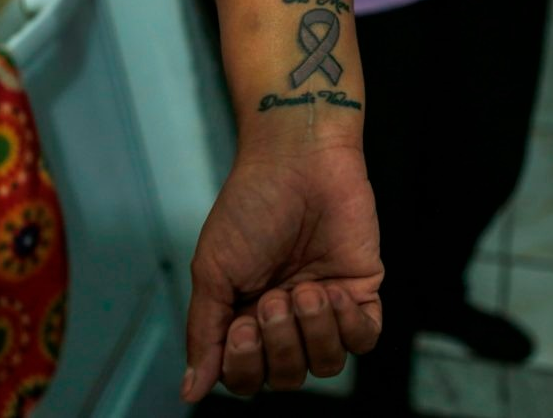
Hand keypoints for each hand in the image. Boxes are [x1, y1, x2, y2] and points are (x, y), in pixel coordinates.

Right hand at [181, 141, 383, 401]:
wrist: (297, 161)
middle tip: (273, 299)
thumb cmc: (250, 207)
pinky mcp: (360, 291)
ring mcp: (323, 307)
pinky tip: (333, 291)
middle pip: (286, 377)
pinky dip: (348, 325)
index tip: (241, 327)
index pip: (245, 377)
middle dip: (280, 345)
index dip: (244, 367)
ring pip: (327, 365)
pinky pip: (363, 340)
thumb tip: (188, 391)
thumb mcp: (214, 269)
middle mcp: (284, 319)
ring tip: (305, 290)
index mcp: (244, 315)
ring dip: (313, 332)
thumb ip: (204, 332)